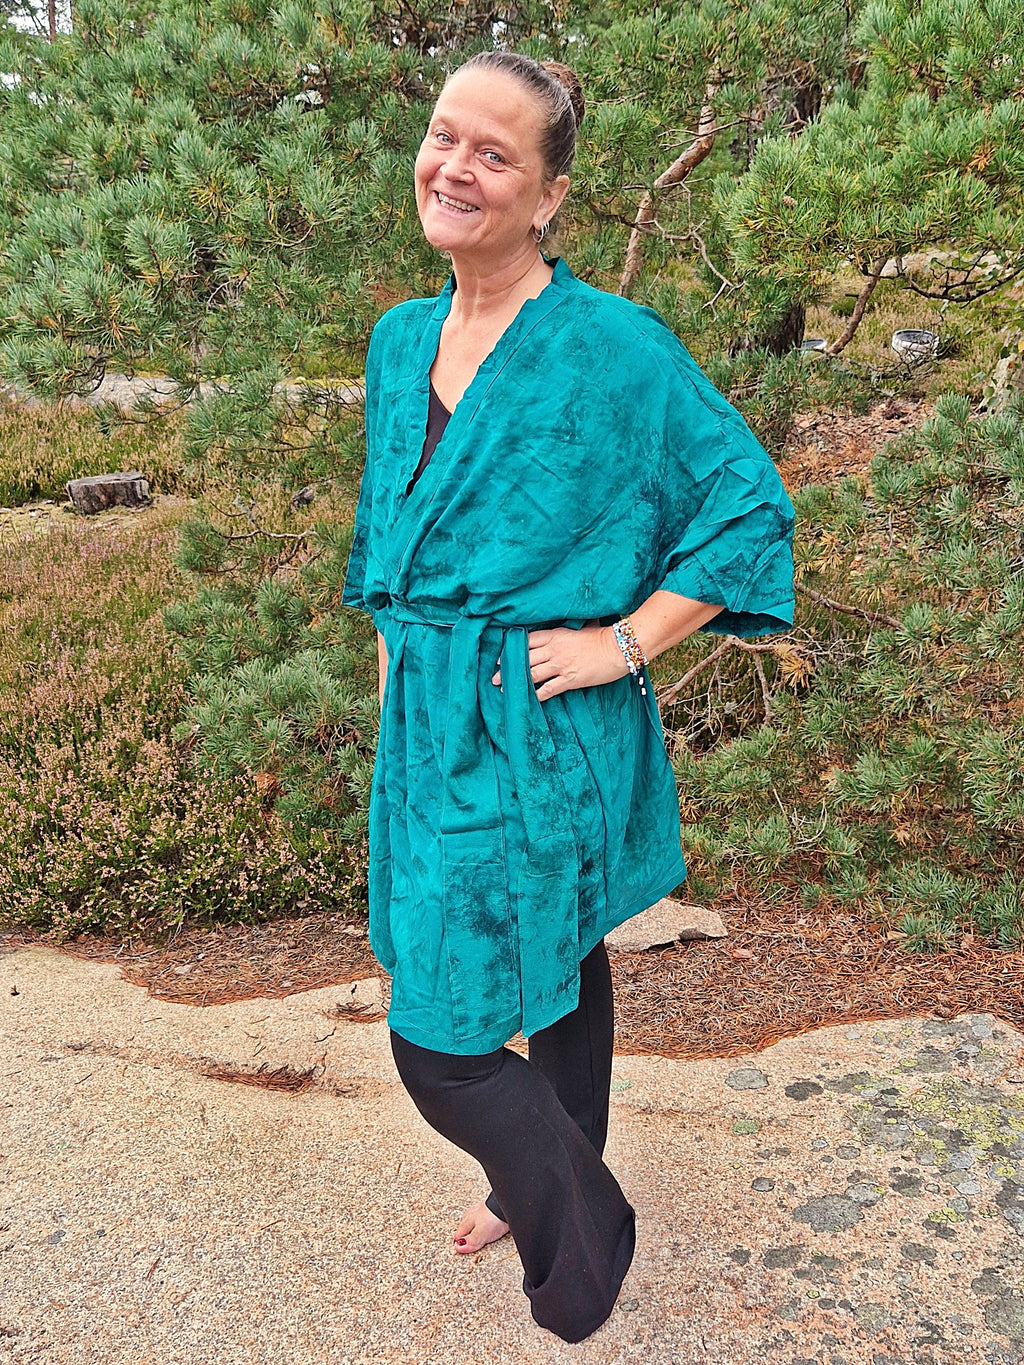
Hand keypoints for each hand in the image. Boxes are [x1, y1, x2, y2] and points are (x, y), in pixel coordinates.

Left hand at [491, 624, 628, 701]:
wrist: (619, 648)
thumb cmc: (603, 636)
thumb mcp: (582, 627)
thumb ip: (568, 628)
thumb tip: (567, 626)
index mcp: (556, 635)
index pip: (528, 641)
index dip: (513, 649)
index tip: (502, 657)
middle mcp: (554, 650)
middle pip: (525, 658)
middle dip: (508, 668)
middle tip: (495, 676)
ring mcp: (561, 665)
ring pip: (532, 674)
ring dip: (516, 682)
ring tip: (503, 688)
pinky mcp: (570, 679)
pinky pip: (549, 689)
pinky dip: (537, 694)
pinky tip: (528, 698)